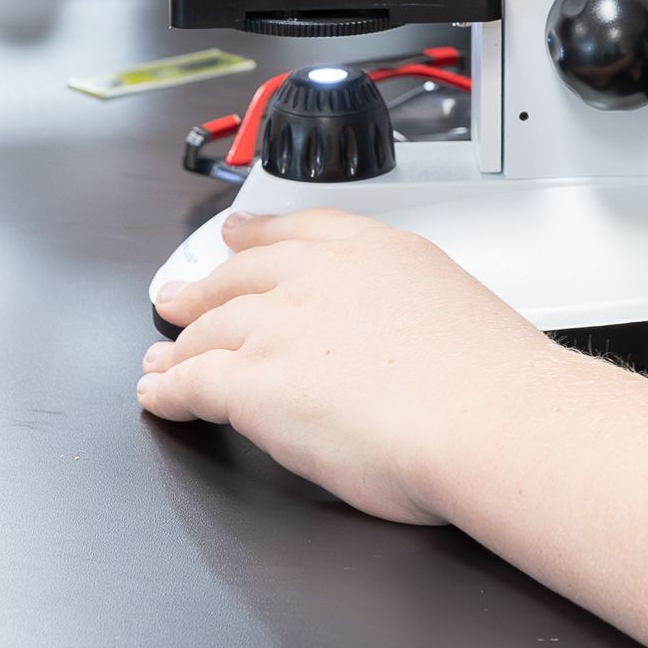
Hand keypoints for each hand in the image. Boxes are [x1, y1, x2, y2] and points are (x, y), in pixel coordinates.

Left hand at [138, 211, 555, 522]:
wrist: (486, 417)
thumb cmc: (489, 380)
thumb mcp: (449, 302)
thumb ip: (403, 303)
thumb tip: (393, 333)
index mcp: (375, 250)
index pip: (299, 230)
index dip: (258, 235)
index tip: (240, 235)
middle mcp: (320, 278)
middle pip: (241, 276)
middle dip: (205, 289)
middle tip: (181, 298)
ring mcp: (281, 327)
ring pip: (210, 330)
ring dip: (179, 345)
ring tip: (162, 358)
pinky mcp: (254, 385)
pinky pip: (193, 383)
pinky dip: (168, 391)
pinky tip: (159, 396)